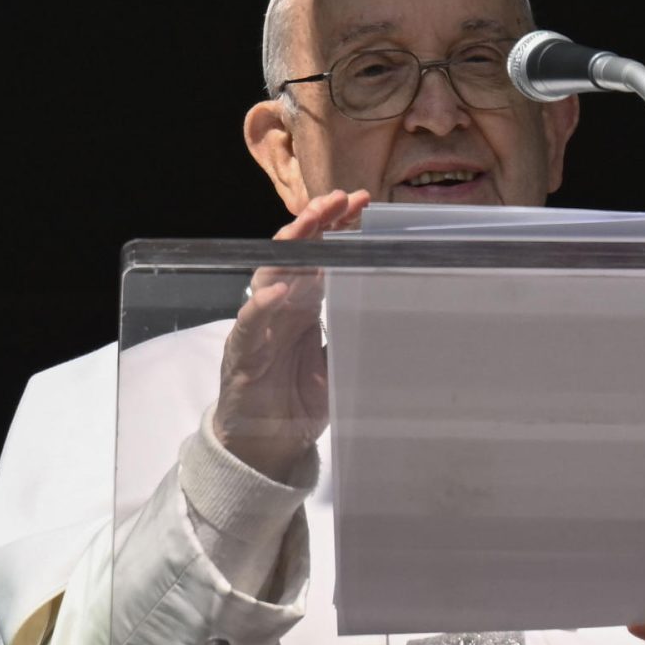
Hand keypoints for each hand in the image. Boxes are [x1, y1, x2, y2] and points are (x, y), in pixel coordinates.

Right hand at [211, 189, 370, 478]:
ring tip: (309, 222)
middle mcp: (281, 307)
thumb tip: (402, 319)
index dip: (339, 228)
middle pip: (296, 252)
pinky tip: (279, 289)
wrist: (266, 445)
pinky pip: (249, 323)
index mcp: (306, 305)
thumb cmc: (299, 401)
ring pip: (269, 274)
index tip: (363, 203)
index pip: (322, 255)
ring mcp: (260, 326)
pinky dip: (261, 305)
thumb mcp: (341, 365)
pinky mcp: (242, 352)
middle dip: (316, 222)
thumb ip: (359, 337)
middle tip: (340, 198)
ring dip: (289, 246)